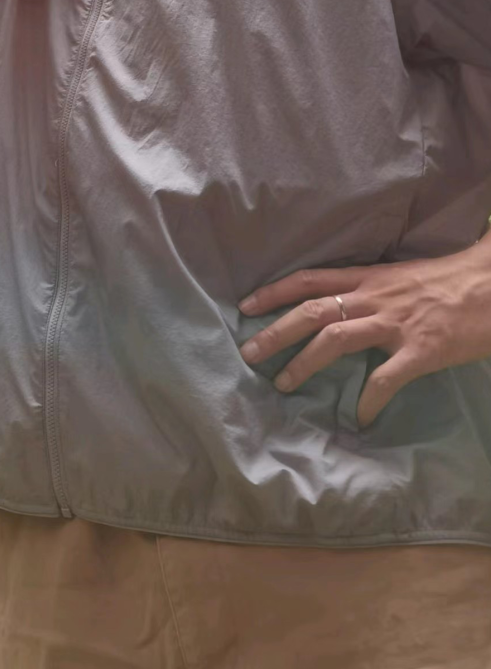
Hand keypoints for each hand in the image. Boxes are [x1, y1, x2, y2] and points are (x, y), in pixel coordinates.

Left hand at [238, 238, 490, 426]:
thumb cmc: (448, 281)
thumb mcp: (399, 277)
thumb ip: (369, 291)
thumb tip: (338, 309)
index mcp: (367, 278)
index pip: (310, 280)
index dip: (274, 292)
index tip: (246, 306)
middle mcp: (374, 297)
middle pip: (312, 310)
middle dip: (275, 331)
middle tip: (248, 352)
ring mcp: (395, 324)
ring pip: (336, 339)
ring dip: (304, 362)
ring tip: (282, 383)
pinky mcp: (421, 350)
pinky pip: (386, 378)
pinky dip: (368, 399)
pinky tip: (359, 417)